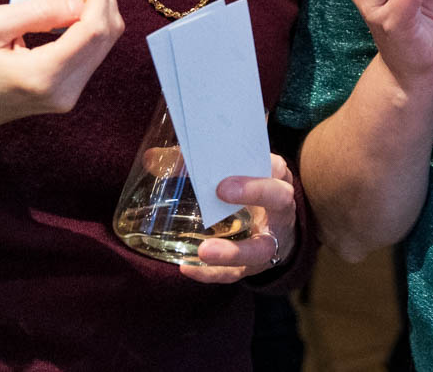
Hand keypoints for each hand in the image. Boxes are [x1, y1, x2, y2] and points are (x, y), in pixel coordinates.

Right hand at [0, 0, 124, 140]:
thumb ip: (38, 10)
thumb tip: (78, 0)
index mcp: (43, 74)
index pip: (95, 29)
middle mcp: (63, 91)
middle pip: (107, 37)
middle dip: (103, 1)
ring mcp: (66, 98)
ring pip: (103, 47)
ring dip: (97, 15)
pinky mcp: (65, 97)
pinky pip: (90, 57)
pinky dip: (88, 31)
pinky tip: (73, 14)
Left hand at [181, 154, 299, 283]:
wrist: (274, 230)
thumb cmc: (246, 193)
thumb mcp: (235, 174)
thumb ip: (198, 166)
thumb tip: (152, 158)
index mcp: (276, 178)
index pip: (275, 166)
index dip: (258, 163)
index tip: (231, 159)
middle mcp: (279, 208)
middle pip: (279, 198)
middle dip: (254, 192)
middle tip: (222, 190)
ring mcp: (269, 240)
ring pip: (261, 248)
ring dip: (233, 251)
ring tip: (204, 251)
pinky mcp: (254, 265)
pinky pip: (236, 273)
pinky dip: (213, 273)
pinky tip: (189, 268)